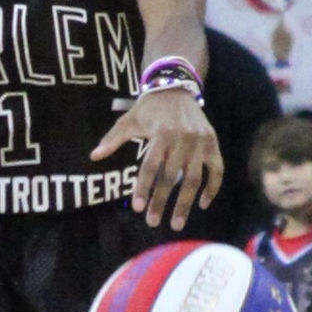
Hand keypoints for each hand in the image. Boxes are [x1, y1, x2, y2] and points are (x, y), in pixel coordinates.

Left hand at [95, 89, 221, 231]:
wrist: (176, 87)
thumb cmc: (150, 108)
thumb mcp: (129, 120)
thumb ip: (113, 139)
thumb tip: (94, 156)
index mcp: (161, 135)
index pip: (150, 167)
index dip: (143, 188)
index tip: (137, 208)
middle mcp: (183, 140)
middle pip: (171, 178)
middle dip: (161, 202)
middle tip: (153, 222)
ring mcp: (200, 143)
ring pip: (194, 179)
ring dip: (186, 204)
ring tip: (177, 223)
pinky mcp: (213, 144)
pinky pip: (217, 170)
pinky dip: (212, 188)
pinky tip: (202, 204)